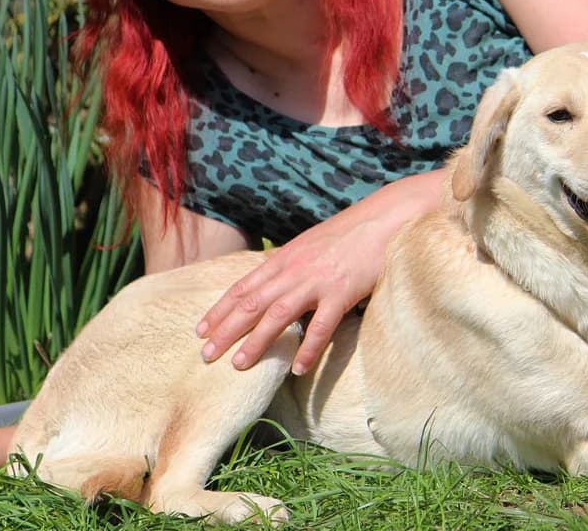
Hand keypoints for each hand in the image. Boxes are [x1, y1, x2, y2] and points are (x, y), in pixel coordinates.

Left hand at [196, 171, 443, 375]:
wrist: (386, 218)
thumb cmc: (351, 232)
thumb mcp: (312, 244)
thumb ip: (293, 265)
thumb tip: (277, 286)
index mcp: (285, 258)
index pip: (244, 286)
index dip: (220, 309)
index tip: (201, 329)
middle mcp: (294, 269)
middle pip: (251, 303)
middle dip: (226, 330)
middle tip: (205, 355)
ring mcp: (317, 281)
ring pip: (277, 315)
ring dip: (256, 342)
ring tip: (238, 365)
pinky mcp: (342, 292)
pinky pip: (321, 327)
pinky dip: (308, 349)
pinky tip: (298, 369)